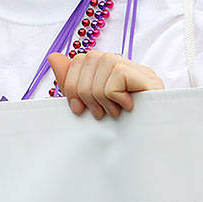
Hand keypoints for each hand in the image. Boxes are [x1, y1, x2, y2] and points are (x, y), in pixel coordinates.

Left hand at [48, 51, 164, 118]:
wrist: (149, 144)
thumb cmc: (120, 128)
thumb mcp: (89, 105)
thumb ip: (72, 82)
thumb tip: (53, 57)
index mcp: (108, 70)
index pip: (80, 58)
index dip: (72, 83)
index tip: (79, 109)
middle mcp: (124, 64)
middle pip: (87, 59)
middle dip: (85, 92)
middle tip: (99, 113)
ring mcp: (137, 69)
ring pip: (102, 65)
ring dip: (102, 98)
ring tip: (114, 113)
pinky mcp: (146, 77)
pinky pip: (116, 76)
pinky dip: (116, 97)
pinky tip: (127, 108)